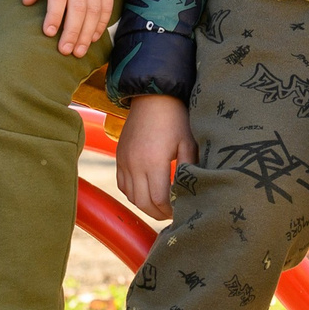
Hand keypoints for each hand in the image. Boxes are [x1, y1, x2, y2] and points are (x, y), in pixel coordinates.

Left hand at [24, 0, 115, 57]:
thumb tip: (27, 2)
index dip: (54, 16)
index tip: (48, 33)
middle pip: (78, 8)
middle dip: (72, 32)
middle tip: (65, 51)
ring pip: (94, 11)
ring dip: (87, 33)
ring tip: (79, 51)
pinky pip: (107, 6)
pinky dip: (101, 23)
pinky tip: (94, 36)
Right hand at [115, 95, 193, 219]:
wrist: (153, 96)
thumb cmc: (175, 118)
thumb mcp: (188, 143)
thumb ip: (188, 169)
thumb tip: (188, 192)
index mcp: (153, 162)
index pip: (159, 200)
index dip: (170, 211)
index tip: (181, 211)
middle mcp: (135, 164)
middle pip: (143, 203)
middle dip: (158, 213)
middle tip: (172, 213)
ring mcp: (124, 161)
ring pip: (131, 197)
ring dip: (145, 205)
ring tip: (161, 205)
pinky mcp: (119, 156)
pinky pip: (122, 185)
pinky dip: (133, 194)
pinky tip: (146, 192)